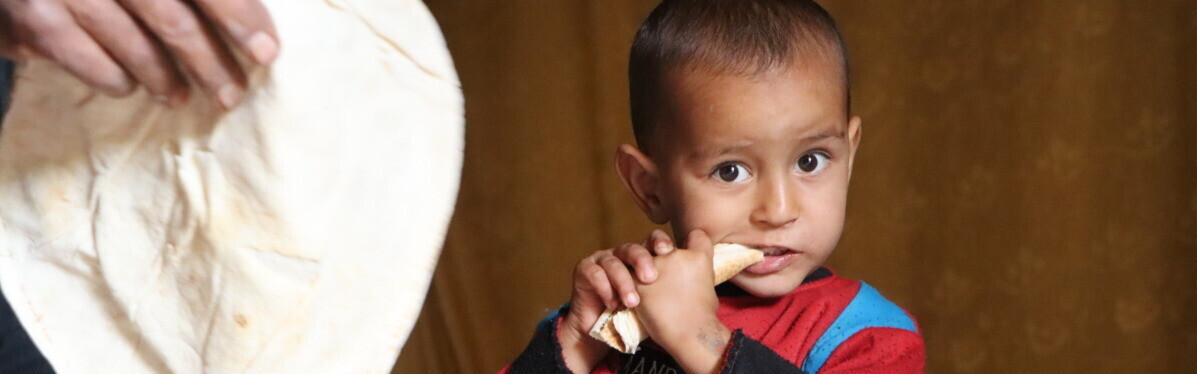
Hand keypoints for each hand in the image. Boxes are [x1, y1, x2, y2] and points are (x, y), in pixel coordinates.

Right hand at [0, 0, 277, 108]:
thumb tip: (252, 25)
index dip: (240, 13)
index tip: (267, 52)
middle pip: (172, 17)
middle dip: (209, 62)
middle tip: (232, 94)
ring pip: (133, 42)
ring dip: (164, 77)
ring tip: (180, 95)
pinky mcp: (33, 15)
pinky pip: (85, 58)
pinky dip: (113, 77)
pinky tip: (128, 87)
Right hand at [559, 230, 673, 372]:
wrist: (603, 333)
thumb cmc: (636, 316)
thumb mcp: (659, 301)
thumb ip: (675, 287)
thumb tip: (705, 279)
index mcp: (642, 257)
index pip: (651, 241)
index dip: (659, 242)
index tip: (668, 251)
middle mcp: (622, 254)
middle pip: (632, 248)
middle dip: (642, 259)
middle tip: (651, 278)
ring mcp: (601, 260)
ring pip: (613, 262)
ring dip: (623, 281)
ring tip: (632, 302)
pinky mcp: (584, 270)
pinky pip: (594, 273)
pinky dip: (604, 287)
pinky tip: (612, 303)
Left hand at [635, 230, 730, 373]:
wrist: (689, 333)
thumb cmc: (703, 317)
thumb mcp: (709, 286)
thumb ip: (697, 270)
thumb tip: (689, 271)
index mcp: (698, 256)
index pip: (696, 236)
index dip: (692, 243)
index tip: (691, 254)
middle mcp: (676, 254)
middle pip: (664, 246)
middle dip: (661, 254)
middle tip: (662, 274)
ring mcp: (655, 265)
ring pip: (642, 257)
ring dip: (642, 267)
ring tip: (648, 287)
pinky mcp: (636, 280)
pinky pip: (629, 274)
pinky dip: (629, 282)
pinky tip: (635, 295)